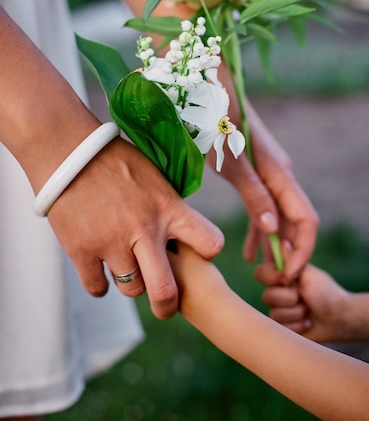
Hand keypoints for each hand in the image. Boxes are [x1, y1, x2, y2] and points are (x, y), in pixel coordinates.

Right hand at [48, 137, 223, 319]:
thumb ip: (169, 206)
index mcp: (169, 207)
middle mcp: (145, 229)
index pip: (210, 244)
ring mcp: (112, 243)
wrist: (68, 151)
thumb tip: (182, 233)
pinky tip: (100, 266)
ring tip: (124, 265)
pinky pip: (98, 288)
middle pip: (166, 291)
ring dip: (130, 283)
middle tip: (165, 305)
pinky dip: (100, 282)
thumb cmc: (115, 159)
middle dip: (168, 306)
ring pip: (131, 290)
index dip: (205, 252)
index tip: (195, 252)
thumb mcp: (154, 176)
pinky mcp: (82, 250)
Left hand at [212, 98, 318, 281]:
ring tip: (263, 273)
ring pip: (279, 218)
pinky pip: (264, 208)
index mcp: (280, 174)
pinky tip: (250, 251)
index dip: (301, 251)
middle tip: (275, 282)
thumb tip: (273, 228)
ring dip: (274, 245)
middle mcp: (280, 175)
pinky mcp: (255, 172)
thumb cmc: (217, 122)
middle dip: (289, 253)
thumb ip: (253, 193)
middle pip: (296, 222)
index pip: (306, 221)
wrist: (210, 91)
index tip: (287, 276)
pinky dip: (260, 230)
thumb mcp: (232, 161)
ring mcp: (269, 174)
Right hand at [255, 261, 352, 341]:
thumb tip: (281, 241)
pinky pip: (281, 328)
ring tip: (308, 310)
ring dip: (296, 313)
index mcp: (283, 275)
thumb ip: (291, 261)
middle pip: (266, 296)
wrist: (341, 318)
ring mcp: (281, 309)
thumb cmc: (327, 292)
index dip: (270, 278)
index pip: (260, 273)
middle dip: (289, 298)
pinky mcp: (284, 326)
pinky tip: (308, 322)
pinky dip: (298, 325)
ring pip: (273, 314)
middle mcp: (279, 291)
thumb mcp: (308, 274)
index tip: (284, 279)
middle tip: (303, 296)